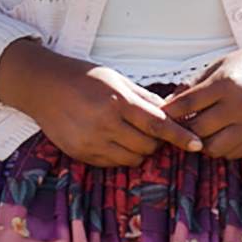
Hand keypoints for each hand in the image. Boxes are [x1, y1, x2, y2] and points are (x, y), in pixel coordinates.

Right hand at [0, 39, 203, 167]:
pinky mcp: (81, 154)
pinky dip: (121, 155)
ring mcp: (91, 142)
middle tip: (153, 131)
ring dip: (140, 150)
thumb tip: (171, 111)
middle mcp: (105, 124)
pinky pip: (112, 163)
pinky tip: (113, 139)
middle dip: (157, 141)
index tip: (198, 145)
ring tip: (131, 134)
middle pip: (147, 146)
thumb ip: (144, 98)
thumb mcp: (117, 79)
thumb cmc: (83, 78)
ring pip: (132, 158)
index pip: (158, 125)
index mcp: (117, 102)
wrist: (43, 87)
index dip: (180, 137)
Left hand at [162, 38, 241, 161]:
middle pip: (197, 130)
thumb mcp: (220, 66)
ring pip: (213, 148)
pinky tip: (217, 137)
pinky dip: (220, 149)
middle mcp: (239, 106)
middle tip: (176, 128)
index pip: (187, 104)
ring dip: (201, 144)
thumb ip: (194, 85)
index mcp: (225, 84)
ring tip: (198, 135)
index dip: (169, 113)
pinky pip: (233, 153)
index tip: (160, 116)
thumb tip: (168, 105)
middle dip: (182, 131)